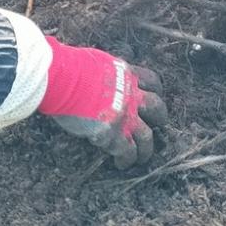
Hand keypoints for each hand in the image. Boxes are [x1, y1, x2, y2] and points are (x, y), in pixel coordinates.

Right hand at [38, 39, 166, 166]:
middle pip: (157, 108)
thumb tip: (97, 75)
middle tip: (157, 124)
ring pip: (146, 136)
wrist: (66, 80)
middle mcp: (132, 96)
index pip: (152, 81)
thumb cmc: (72, 66)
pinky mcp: (114, 135)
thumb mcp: (97, 61)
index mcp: (127, 75)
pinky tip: (121, 164)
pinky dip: (126, 160)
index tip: (154, 95)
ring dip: (146, 149)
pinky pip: (127, 152)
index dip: (155, 90)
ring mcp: (126, 117)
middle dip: (159, 118)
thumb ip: (105, 72)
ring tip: (142, 157)